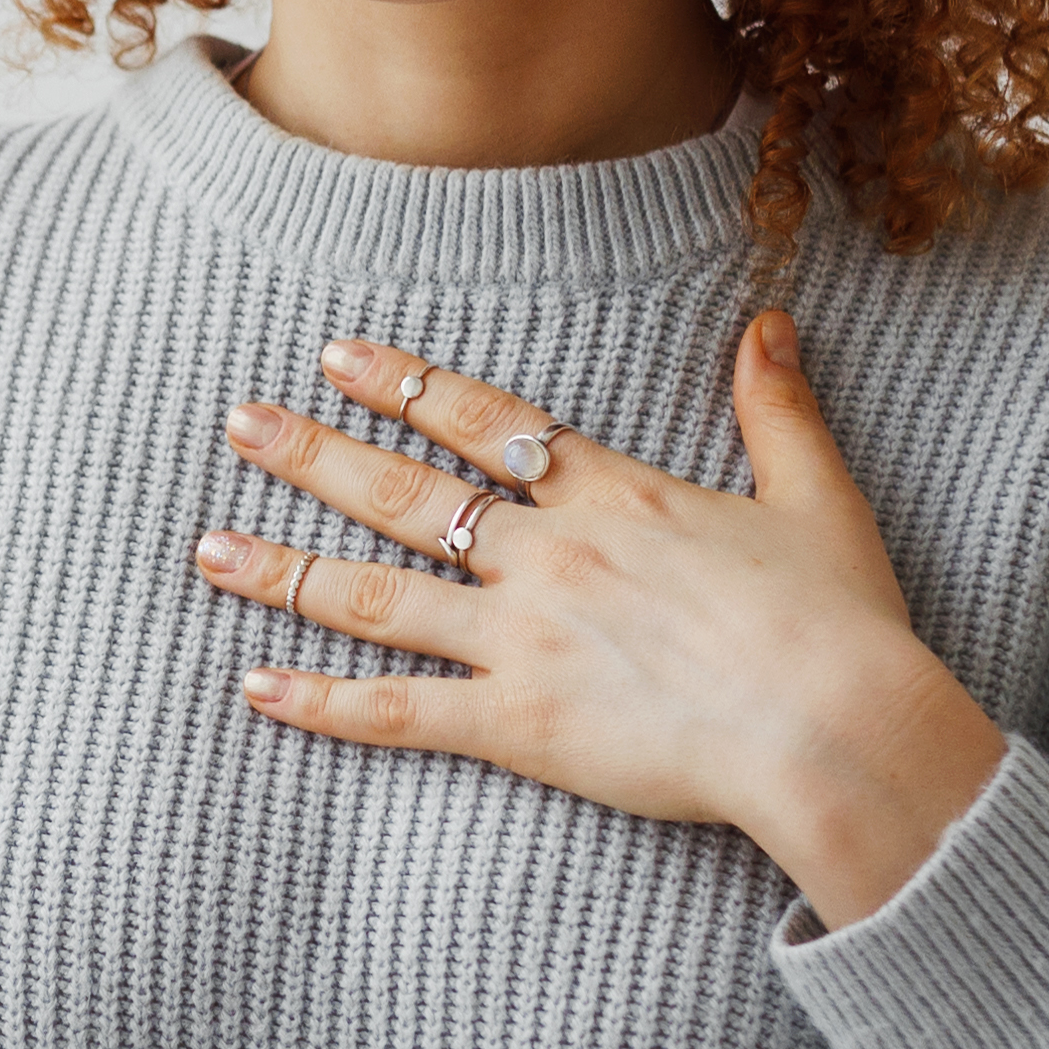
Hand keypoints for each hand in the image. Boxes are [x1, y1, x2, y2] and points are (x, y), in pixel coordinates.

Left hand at [189, 309, 1006, 929]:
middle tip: (238, 423)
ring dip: (287, 568)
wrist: (833, 726)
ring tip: (210, 546)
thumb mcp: (818, 497)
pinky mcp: (520, 724)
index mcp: (614, 495)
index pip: (484, 423)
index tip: (337, 355)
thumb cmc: (838, 623)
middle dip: (313, 454)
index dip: (406, 385)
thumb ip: (778, 409)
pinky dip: (322, 701)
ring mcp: (525, 638)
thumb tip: (771, 322)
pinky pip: (398, 711)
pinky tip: (256, 686)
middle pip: (406, 493)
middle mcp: (550, 554)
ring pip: (378, 594)